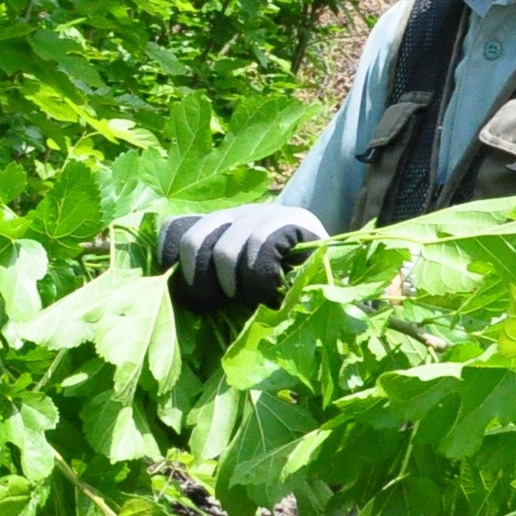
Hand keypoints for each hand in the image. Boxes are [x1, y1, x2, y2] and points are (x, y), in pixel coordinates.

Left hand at [156, 204, 329, 314]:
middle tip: (221, 302)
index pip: (179, 231)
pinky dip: (260, 277)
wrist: (339, 275)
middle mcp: (239, 213)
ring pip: (227, 250)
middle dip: (202, 281)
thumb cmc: (284, 286)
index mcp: (222, 224)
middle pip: (195, 241)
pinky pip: (262, 247)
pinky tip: (271, 290)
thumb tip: (177, 296)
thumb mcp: (243, 281)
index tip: (189, 293)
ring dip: (235, 285)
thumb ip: (215, 281)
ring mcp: (267, 213)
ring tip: (251, 299)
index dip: (176, 262)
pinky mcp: (295, 221)